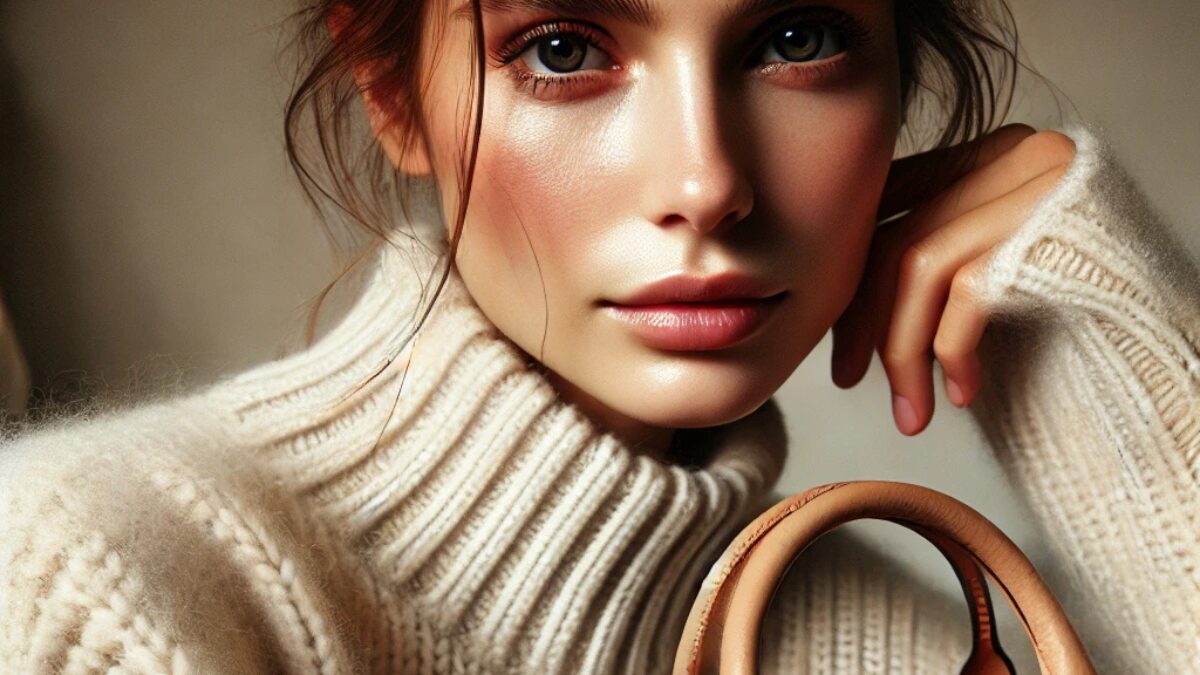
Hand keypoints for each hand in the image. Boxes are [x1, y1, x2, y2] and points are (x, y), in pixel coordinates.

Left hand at [830, 123, 1077, 435]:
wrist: (1171, 339)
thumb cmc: (1085, 308)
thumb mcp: (996, 265)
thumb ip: (938, 253)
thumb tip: (846, 299)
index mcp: (993, 151)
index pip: (894, 205)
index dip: (853, 276)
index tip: (837, 339)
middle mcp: (1015, 153)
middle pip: (898, 236)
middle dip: (863, 322)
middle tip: (846, 379)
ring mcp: (1037, 185)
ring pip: (920, 266)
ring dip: (901, 352)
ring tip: (909, 412)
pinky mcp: (1051, 229)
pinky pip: (966, 290)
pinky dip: (950, 350)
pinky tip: (963, 392)